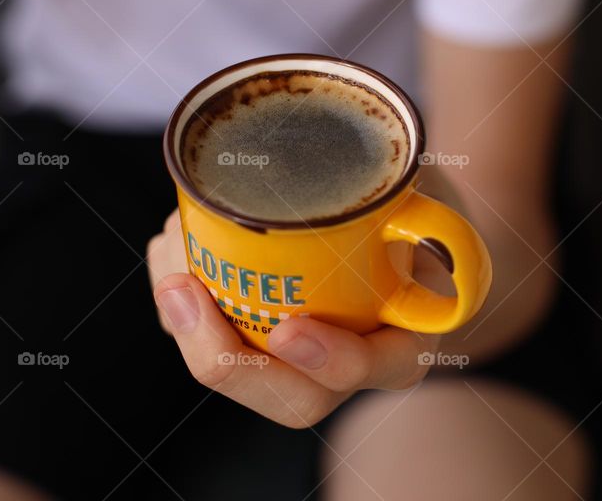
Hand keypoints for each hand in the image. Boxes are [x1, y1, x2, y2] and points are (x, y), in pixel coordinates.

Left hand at [146, 212, 438, 427]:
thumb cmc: (406, 216)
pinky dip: (182, 305)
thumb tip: (406, 204)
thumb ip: (427, 218)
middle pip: (292, 398)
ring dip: (188, 328)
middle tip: (184, 292)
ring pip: (242, 375)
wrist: (386, 225)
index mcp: (404, 340)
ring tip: (172, 261)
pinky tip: (173, 253)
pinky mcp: (258, 344)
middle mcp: (350, 365)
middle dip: (226, 360)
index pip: (378, 369)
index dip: (332, 360)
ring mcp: (301, 363)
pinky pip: (214, 342)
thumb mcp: (429, 211)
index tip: (289, 331)